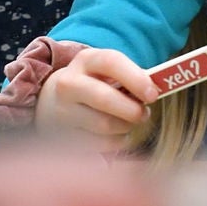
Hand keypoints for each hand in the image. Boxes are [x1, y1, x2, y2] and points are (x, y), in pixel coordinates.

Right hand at [36, 48, 156, 141]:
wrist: (50, 102)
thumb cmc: (93, 85)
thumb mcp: (105, 72)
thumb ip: (130, 77)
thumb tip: (156, 90)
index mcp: (85, 61)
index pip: (111, 62)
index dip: (135, 78)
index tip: (153, 95)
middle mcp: (69, 83)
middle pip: (104, 98)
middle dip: (132, 110)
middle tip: (144, 114)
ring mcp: (62, 111)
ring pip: (104, 125)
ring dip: (126, 127)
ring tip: (129, 122)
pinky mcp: (63, 136)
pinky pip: (99, 144)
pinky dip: (115, 142)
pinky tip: (116, 134)